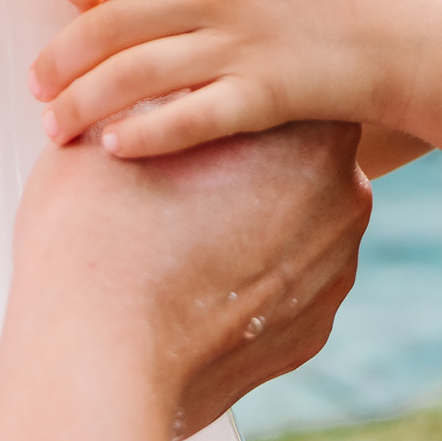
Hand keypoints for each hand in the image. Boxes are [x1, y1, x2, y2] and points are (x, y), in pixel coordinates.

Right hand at [20, 122, 369, 434]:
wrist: (97, 358)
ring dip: (250, 220)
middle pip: (299, 157)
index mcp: (312, 134)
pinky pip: (280, 286)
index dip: (232, 89)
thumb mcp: (118, 123)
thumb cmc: (101, 227)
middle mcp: (344, 202)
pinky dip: (243, 281)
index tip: (191, 101)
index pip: (286, 88)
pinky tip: (189, 285)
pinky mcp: (309, 334)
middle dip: (247, 158)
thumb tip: (163, 82)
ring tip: (176, 233)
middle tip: (178, 167)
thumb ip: (160, 93)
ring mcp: (333, 275)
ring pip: (294, 225)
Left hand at [34, 0, 423, 157]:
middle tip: (36, 86)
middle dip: (60, 58)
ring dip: (83, 104)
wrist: (413, 37)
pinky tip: (114, 148)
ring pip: (135, 72)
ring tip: (56, 130)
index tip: (63, 8)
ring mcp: (243, 44)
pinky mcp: (266, 95)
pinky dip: (143, 133)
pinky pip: (189, 117)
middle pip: (110, 20)